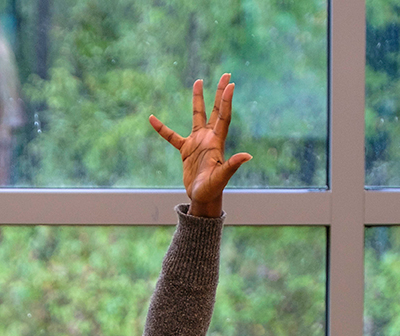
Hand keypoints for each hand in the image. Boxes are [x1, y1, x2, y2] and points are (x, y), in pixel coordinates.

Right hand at [150, 74, 251, 216]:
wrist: (202, 198)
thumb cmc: (213, 189)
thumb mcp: (222, 177)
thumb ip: (232, 165)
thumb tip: (247, 156)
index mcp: (217, 142)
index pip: (223, 117)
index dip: (226, 101)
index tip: (230, 84)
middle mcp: (208, 138)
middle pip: (215, 110)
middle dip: (219, 93)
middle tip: (226, 75)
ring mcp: (197, 142)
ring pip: (197, 116)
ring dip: (198, 100)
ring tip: (198, 81)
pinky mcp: (186, 150)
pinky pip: (172, 137)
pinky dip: (162, 129)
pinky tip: (152, 119)